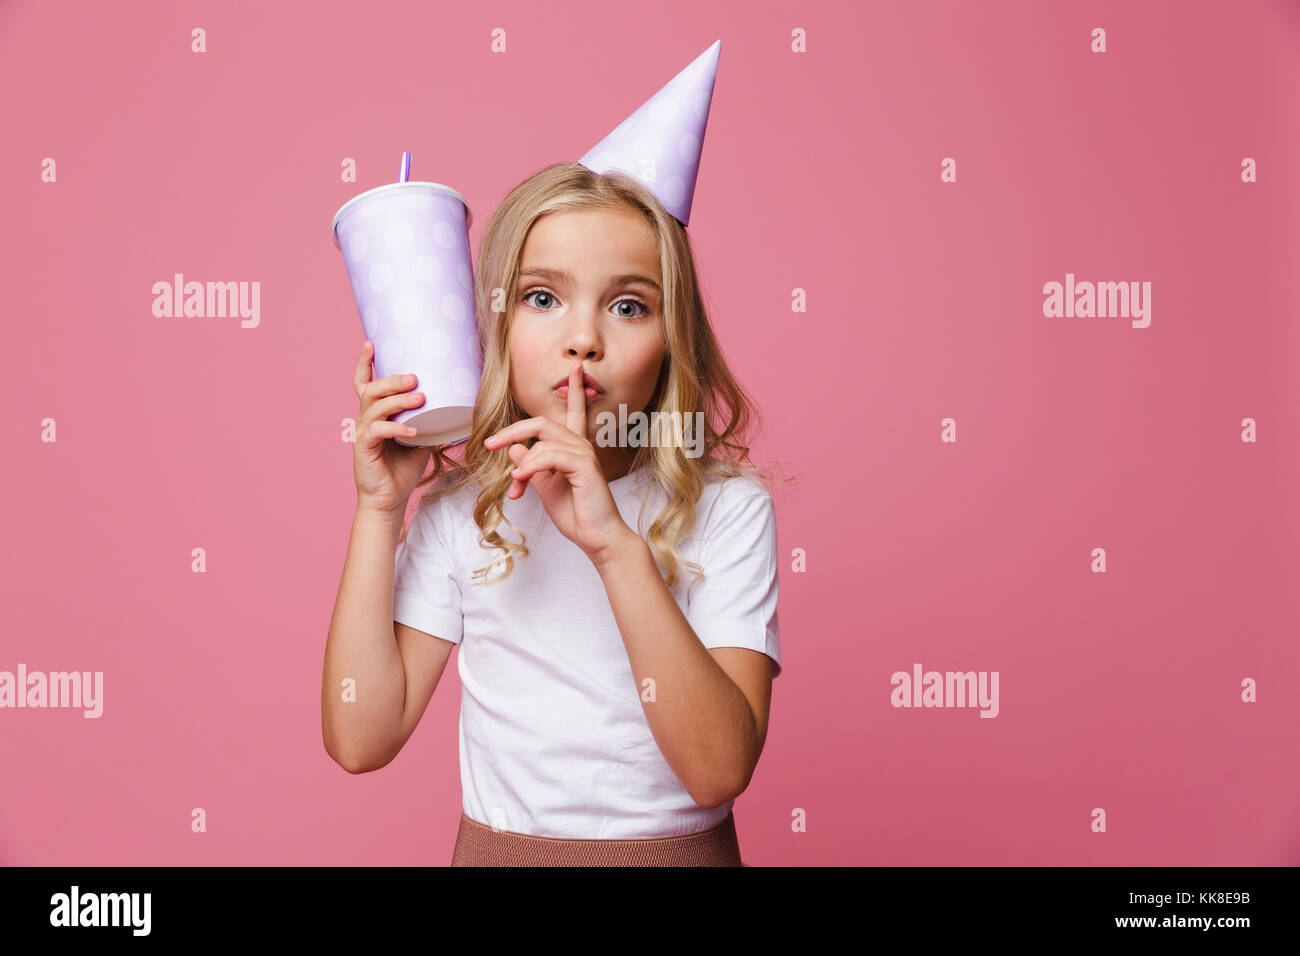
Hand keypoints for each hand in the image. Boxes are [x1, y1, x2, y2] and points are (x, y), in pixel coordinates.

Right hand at [351, 340, 432, 514]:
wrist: (389, 500)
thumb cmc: (403, 468)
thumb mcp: (422, 439)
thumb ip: (434, 421)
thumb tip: (462, 406)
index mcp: (375, 414)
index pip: (364, 383)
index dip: (364, 363)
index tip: (371, 343)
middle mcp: (365, 419)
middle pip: (371, 389)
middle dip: (392, 380)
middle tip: (415, 378)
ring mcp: (362, 434)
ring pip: (374, 407)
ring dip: (398, 399)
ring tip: (419, 396)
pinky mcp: (364, 449)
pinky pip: (378, 432)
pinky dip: (397, 428)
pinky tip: (414, 430)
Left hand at [484, 359, 632, 560]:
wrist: (596, 537)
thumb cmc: (576, 514)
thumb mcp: (545, 488)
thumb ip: (532, 467)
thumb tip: (515, 450)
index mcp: (574, 448)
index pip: (575, 411)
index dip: (575, 389)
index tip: (575, 367)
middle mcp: (581, 446)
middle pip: (542, 422)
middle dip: (512, 430)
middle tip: (490, 444)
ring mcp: (584, 454)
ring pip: (542, 440)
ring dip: (522, 464)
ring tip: (515, 487)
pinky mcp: (584, 466)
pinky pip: (549, 455)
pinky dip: (531, 467)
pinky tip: (521, 482)